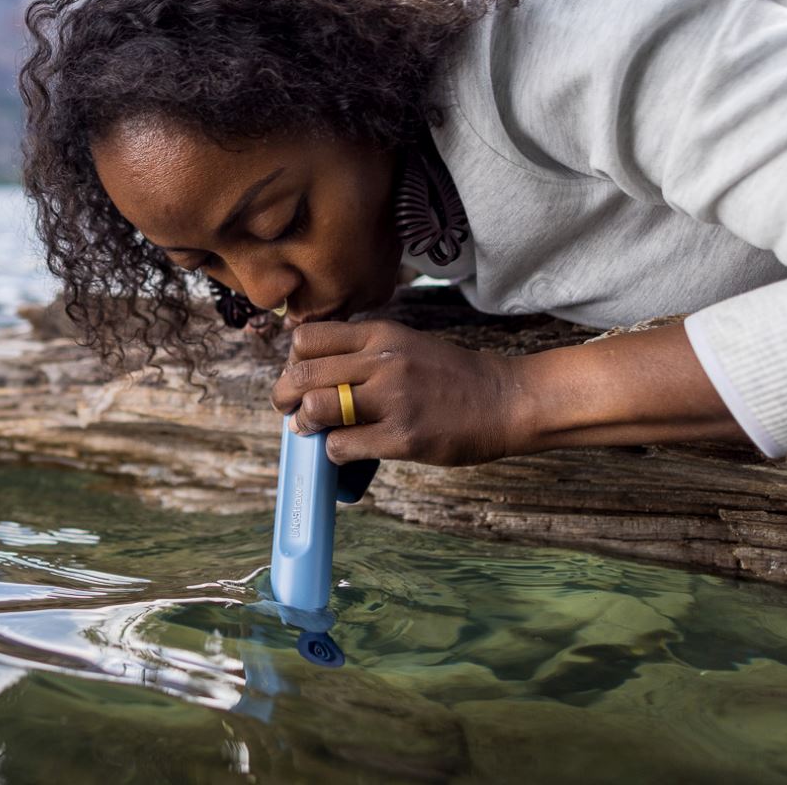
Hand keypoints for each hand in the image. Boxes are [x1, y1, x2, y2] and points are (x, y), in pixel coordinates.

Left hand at [269, 319, 525, 466]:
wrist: (502, 399)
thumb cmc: (450, 375)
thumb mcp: (404, 344)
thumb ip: (362, 352)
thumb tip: (311, 374)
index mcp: (380, 335)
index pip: (308, 339)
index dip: (293, 361)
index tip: (300, 376)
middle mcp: (382, 362)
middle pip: (302, 374)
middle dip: (284, 396)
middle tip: (289, 408)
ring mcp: (393, 400)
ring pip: (316, 408)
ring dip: (305, 423)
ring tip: (313, 429)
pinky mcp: (403, 437)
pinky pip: (342, 446)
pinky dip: (332, 451)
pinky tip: (345, 450)